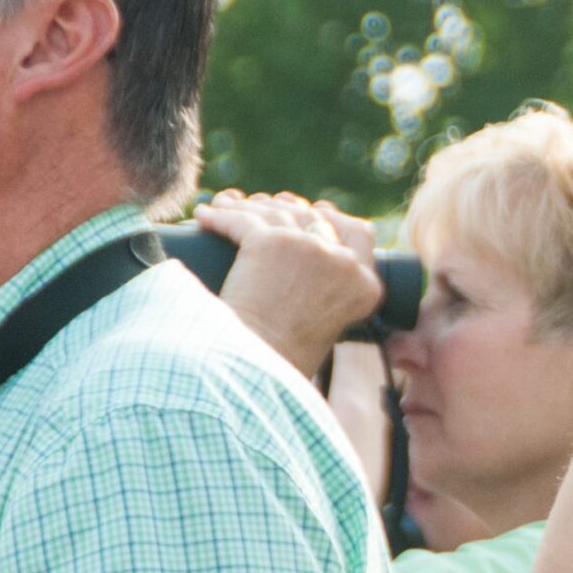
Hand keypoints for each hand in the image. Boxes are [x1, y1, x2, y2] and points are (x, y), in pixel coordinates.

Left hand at [197, 191, 383, 377]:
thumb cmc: (284, 357)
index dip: (336, 218)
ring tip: (227, 206)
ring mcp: (309, 247)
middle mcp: (343, 262)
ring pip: (276, 212)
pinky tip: (206, 215)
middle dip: (288, 207)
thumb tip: (307, 257)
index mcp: (366, 286)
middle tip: (265, 206)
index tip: (316, 211)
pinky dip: (219, 215)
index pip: (360, 233)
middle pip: (316, 217)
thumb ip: (332, 293)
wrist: (257, 366)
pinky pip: (241, 218)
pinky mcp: (271, 241)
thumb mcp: (329, 323)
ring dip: (249, 206)